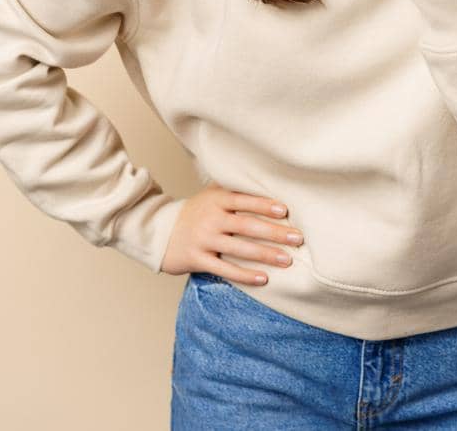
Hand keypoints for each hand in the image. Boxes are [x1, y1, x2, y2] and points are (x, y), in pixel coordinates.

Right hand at [159, 180, 303, 285]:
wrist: (160, 232)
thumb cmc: (196, 212)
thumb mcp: (210, 195)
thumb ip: (234, 188)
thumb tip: (268, 178)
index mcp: (216, 200)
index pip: (244, 200)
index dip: (264, 204)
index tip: (285, 211)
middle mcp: (210, 218)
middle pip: (246, 225)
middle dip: (274, 233)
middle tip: (297, 238)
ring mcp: (203, 240)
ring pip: (238, 249)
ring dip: (265, 255)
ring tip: (287, 260)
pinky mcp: (197, 260)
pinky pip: (224, 270)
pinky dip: (245, 275)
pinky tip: (263, 279)